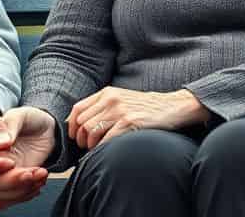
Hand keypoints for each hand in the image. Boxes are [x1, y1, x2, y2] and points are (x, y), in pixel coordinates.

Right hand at [0, 106, 55, 210]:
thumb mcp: (0, 113)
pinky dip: (22, 196)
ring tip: (39, 175)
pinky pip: (4, 202)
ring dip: (20, 192)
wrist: (17, 126)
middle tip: (31, 172)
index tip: (11, 161)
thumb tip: (3, 142)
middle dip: (11, 183)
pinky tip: (35, 184)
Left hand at [67, 87, 209, 150]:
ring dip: (90, 145)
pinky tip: (107, 151)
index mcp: (106, 93)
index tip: (75, 136)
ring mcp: (120, 110)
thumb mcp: (121, 99)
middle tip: (87, 146)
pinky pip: (106, 140)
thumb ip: (102, 106)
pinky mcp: (130, 122)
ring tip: (97, 149)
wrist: (172, 106)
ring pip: (91, 131)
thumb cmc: (146, 107)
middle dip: (81, 138)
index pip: (77, 109)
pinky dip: (102, 148)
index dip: (72, 126)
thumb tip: (79, 123)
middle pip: (82, 122)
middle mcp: (110, 99)